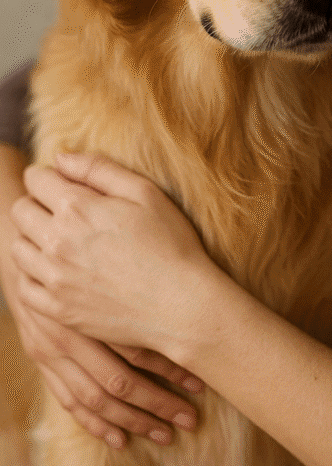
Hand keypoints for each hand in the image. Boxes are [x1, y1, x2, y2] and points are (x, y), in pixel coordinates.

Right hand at [0, 241, 203, 451]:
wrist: (26, 240)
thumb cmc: (80, 231)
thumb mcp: (109, 230)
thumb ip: (141, 242)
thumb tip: (192, 251)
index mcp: (90, 303)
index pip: (136, 345)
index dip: (171, 365)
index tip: (201, 381)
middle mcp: (68, 333)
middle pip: (119, 381)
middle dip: (158, 402)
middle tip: (190, 418)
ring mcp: (50, 350)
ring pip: (95, 399)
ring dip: (132, 419)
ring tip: (167, 432)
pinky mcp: (41, 358)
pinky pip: (69, 401)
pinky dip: (95, 423)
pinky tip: (121, 438)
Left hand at [10, 152, 217, 357]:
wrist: (180, 304)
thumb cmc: (171, 243)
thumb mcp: (145, 192)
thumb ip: (98, 168)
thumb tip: (60, 155)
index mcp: (77, 208)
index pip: (35, 180)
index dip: (48, 175)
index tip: (63, 182)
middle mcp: (57, 242)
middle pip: (20, 211)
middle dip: (36, 202)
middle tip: (62, 209)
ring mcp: (54, 279)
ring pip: (17, 248)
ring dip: (33, 238)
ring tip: (61, 240)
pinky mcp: (58, 310)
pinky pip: (23, 288)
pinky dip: (32, 275)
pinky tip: (56, 270)